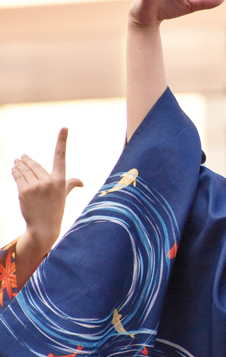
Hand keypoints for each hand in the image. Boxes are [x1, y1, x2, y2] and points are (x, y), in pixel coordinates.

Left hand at [13, 128, 82, 287]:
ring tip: (16, 162)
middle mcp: (49, 181)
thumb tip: (81, 182)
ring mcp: (36, 186)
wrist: (44, 228)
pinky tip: (14, 170)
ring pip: (24, 170)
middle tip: (21, 156)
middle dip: (26, 160)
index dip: (63, 140)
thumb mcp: (65, 196)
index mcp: (61, 180)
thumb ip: (71, 184)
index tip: (64, 128)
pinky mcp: (24, 191)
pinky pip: (18, 177)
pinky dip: (15, 172)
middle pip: (34, 164)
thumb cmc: (56, 210)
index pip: (61, 156)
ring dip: (18, 165)